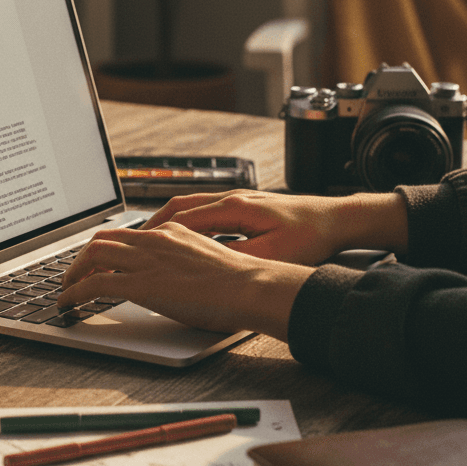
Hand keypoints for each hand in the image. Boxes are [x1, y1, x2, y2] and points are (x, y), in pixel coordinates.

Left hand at [57, 221, 313, 340]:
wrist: (250, 286)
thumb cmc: (240, 283)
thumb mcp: (206, 262)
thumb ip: (183, 265)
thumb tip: (173, 280)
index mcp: (171, 232)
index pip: (127, 233)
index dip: (106, 247)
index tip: (98, 260)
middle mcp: (154, 239)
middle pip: (102, 239)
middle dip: (82, 257)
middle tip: (75, 275)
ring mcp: (145, 259)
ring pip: (92, 255)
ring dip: (72, 273)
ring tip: (66, 290)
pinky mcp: (140, 283)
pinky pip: (94, 284)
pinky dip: (74, 293)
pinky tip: (68, 304)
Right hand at [138, 189, 408, 264]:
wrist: (336, 219)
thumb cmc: (309, 236)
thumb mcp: (272, 254)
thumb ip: (237, 258)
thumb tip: (206, 266)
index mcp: (232, 208)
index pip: (180, 218)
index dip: (154, 233)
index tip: (134, 246)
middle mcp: (230, 199)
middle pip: (178, 207)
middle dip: (151, 225)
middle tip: (131, 243)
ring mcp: (237, 199)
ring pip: (189, 207)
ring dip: (166, 222)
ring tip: (148, 240)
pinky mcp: (244, 206)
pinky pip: (204, 210)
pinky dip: (185, 221)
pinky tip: (182, 237)